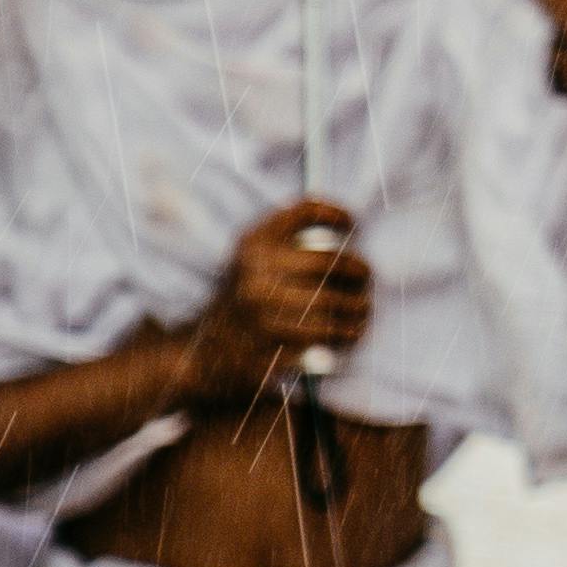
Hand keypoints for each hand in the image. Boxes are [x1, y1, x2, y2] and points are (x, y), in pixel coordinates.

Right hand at [175, 198, 372, 403]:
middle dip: (359, 270)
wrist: (199, 353)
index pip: (303, 212)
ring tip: (363, 311)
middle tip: (366, 278)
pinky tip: (347, 337)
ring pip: (329, 307)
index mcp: (251, 248)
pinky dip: (341, 340)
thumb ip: (290, 226)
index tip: (354, 223)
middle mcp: (254, 278)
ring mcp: (259, 318)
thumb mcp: (252, 253)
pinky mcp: (267, 354)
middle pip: (328, 264)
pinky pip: (319, 344)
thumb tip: (346, 217)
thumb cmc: (241, 296)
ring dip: (357, 310)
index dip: (336, 212)